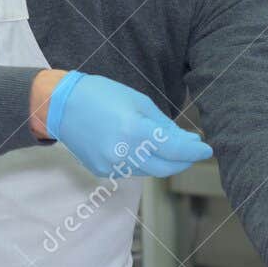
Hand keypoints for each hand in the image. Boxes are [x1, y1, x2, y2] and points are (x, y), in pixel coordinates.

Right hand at [43, 71, 212, 177]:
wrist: (61, 106)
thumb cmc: (101, 95)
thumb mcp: (138, 101)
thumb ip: (163, 125)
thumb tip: (186, 141)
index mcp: (134, 130)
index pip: (175, 149)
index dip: (194, 151)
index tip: (206, 149)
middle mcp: (123, 153)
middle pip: (165, 168)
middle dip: (183, 161)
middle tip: (193, 150)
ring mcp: (111, 165)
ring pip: (149, 171)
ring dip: (163, 161)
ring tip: (167, 146)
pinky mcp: (102, 171)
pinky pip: (131, 170)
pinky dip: (141, 161)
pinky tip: (137, 146)